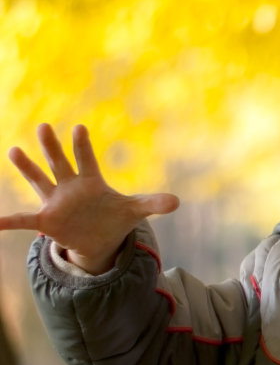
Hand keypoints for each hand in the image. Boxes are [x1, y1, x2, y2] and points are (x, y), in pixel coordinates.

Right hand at [2, 124, 178, 273]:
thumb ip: (153, 204)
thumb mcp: (135, 211)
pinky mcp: (47, 221)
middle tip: (44, 126)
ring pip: (40, 181)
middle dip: (53, 147)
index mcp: (92, 181)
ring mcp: (56, 202)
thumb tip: (177, 202)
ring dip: (28, 168)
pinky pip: (25, 220)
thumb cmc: (115, 217)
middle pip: (60, 163)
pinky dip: (9, 221)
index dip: (84, 145)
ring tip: (14, 150)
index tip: (80, 127)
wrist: (99, 239)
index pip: (87, 159)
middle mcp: (70, 187)